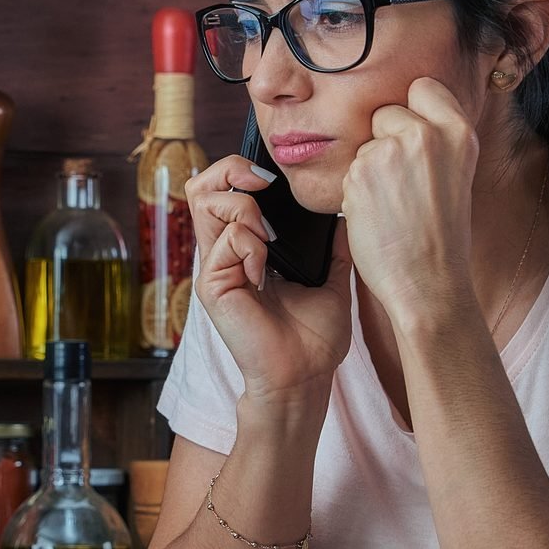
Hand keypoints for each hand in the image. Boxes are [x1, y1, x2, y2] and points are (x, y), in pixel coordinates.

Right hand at [186, 157, 352, 411]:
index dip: (241, 171)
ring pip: (205, 202)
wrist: (306, 377)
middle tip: (264, 186)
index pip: (223, 190)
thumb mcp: (332, 277)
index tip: (275, 181)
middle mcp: (224, 253)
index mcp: (246, 247)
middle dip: (232, 171)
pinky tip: (265, 273)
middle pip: (202, 185)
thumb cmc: (314, 337)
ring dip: (243, 207)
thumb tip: (346, 212)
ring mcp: (214, 268)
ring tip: (268, 236)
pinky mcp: (212, 285)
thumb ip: (333, 245)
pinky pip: (226, 241)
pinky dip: (251, 246)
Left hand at [341, 78, 478, 326]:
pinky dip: (357, 190)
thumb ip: (436, 139)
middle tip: (403, 182)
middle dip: (385, 139)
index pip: (422, 88)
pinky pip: (349, 169)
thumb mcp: (457, 174)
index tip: (415, 134)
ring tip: (393, 205)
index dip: (413, 110)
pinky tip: (377, 214)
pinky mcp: (359, 174)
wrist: (427, 281)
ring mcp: (389, 153)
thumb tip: (407, 113)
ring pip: (365, 144)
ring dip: (370, 169)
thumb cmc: (441, 235)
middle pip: (386, 112)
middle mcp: (424, 135)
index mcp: (458, 132)